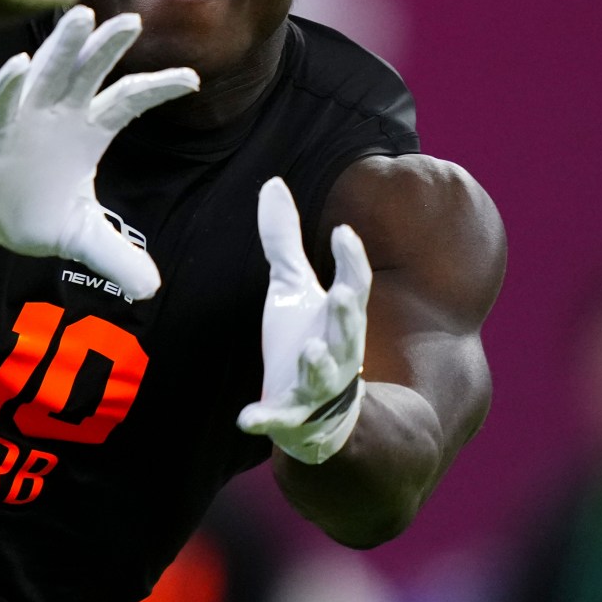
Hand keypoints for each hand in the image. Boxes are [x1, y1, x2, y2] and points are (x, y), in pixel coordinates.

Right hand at [0, 6, 197, 299]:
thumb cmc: (24, 211)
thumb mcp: (76, 237)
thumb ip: (113, 255)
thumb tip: (152, 288)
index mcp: (87, 130)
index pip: (128, 100)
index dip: (156, 88)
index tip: (193, 79)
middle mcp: (59, 112)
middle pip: (90, 72)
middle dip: (109, 48)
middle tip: (134, 22)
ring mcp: (23, 115)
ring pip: (47, 72)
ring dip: (63, 47)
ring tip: (82, 16)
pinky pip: (1, 103)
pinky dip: (10, 85)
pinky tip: (20, 63)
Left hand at [237, 176, 369, 462]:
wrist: (316, 411)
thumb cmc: (306, 337)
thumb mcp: (293, 287)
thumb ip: (284, 240)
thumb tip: (273, 182)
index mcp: (340, 316)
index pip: (355, 284)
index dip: (352, 260)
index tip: (343, 233)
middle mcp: (337, 349)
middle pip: (348, 330)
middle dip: (345, 313)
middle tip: (340, 294)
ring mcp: (317, 385)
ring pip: (321, 374)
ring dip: (316, 364)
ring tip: (308, 351)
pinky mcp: (292, 414)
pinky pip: (280, 418)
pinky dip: (265, 419)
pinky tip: (246, 418)